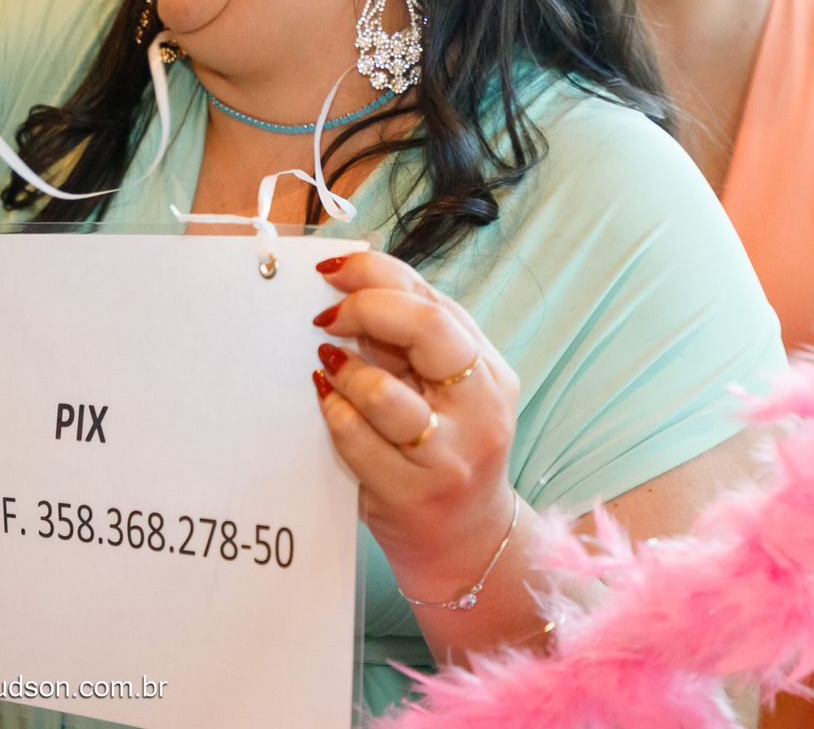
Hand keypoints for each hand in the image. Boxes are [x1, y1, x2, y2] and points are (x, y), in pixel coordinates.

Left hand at [311, 252, 520, 594]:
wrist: (467, 541)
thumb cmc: (444, 451)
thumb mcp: (444, 389)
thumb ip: (411, 342)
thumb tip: (349, 287)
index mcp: (488, 371)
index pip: (434, 301)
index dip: (376, 274)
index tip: (331, 273)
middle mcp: (480, 408)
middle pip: (426, 328)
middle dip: (363, 309)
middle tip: (325, 319)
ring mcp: (449, 455)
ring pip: (382, 390)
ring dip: (343, 371)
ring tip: (329, 369)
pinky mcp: (413, 493)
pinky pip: (354, 437)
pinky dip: (331, 412)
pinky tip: (328, 404)